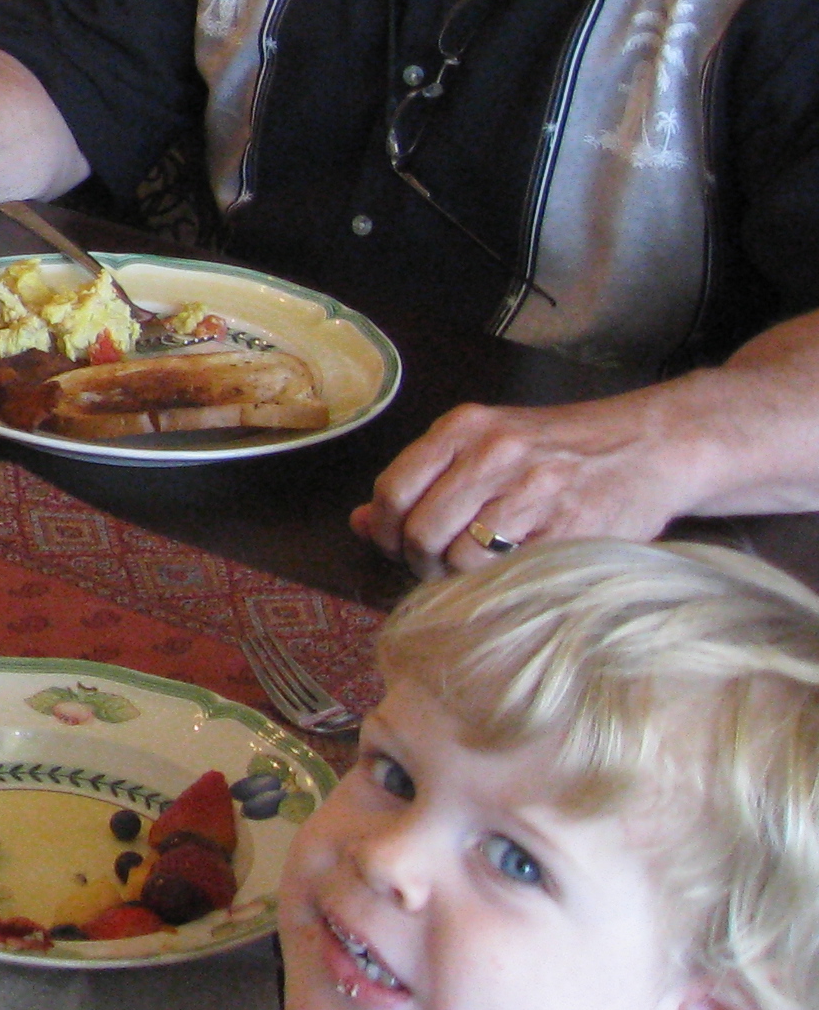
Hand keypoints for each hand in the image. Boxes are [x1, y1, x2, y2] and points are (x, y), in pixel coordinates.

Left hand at [352, 389, 678, 571]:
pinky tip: (508, 572)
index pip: (393, 489)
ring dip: (456, 577)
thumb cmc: (558, 450)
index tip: (392, 544)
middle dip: (418, 560)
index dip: (383, 528)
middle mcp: (496, 452)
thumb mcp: (484, 444)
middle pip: (421, 530)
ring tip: (473, 570)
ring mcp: (535, 490)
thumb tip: (358, 521)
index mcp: (465, 427)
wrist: (651, 445)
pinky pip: (508, 571)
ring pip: (460, 557)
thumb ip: (423, 477)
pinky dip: (497, 582)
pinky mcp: (570, 527)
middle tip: (435, 566)